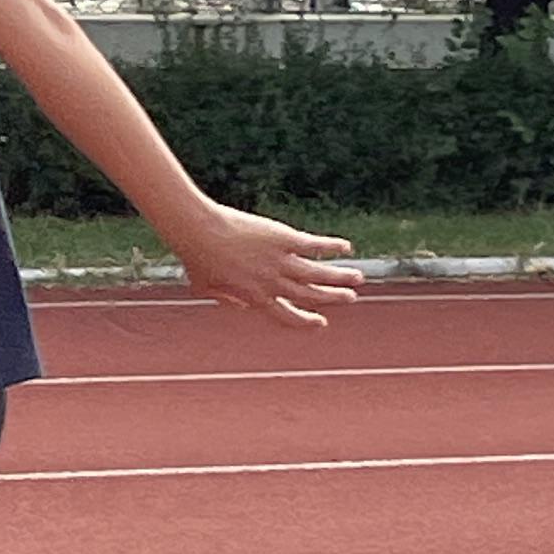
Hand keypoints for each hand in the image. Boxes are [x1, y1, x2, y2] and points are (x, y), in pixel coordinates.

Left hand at [167, 202, 361, 329]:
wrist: (199, 230)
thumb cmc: (196, 256)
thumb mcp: (204, 286)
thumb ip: (224, 299)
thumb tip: (238, 307)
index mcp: (255, 298)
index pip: (287, 316)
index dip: (306, 321)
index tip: (320, 323)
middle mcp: (273, 284)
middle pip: (310, 295)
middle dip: (332, 298)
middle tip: (349, 298)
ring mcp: (281, 262)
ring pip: (319, 274)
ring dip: (341, 278)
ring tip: (358, 278)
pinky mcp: (285, 239)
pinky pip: (315, 246)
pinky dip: (333, 246)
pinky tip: (346, 246)